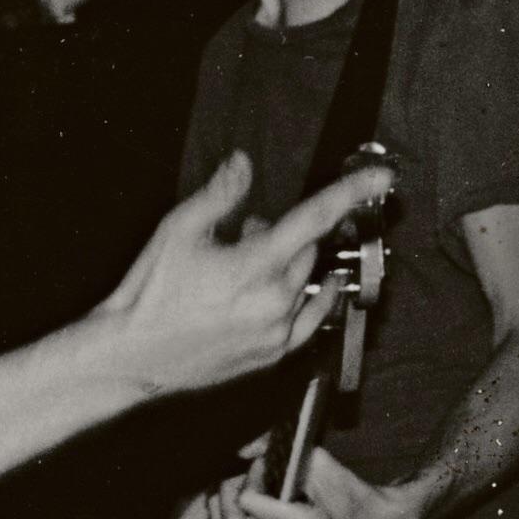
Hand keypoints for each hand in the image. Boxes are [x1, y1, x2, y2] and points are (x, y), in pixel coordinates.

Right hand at [97, 152, 393, 396]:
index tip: (382, 177)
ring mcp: (278, 332)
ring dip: (288, 264)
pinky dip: (310, 298)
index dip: (350, 193)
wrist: (135, 354)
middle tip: (243, 230)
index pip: (314, 219)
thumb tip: (243, 164)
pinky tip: (296, 289)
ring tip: (244, 264)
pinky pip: (310, 319)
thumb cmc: (152, 292)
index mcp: (254, 265)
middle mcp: (275, 301)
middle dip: (284, 232)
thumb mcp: (177, 230)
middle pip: (307, 249)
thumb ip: (219, 195)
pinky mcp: (274, 354)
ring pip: (307, 282)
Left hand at [210, 445, 427, 518]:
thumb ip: (281, 452)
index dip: (249, 476)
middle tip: (234, 479)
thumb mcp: (321, 463)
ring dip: (220, 518)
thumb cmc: (352, 494)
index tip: (262, 464)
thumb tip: (244, 450)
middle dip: (223, 498)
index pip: (250, 504)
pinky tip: (237, 512)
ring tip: (230, 495)